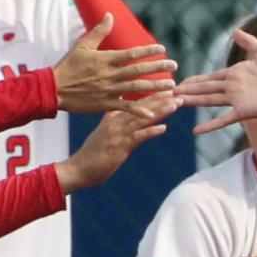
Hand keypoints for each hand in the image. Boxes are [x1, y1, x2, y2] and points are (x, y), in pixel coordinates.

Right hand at [52, 16, 176, 112]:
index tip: (162, 49)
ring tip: (171, 86)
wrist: (54, 89)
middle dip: (158, 67)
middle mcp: (110, 75)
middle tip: (175, 66)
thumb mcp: (82, 45)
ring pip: (137, 88)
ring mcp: (109, 90)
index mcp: (106, 59)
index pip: (132, 54)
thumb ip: (99, 31)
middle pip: (139, 70)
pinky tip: (153, 113)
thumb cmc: (68, 66)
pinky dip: (139, 110)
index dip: (148, 51)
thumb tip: (110, 15)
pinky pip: (126, 107)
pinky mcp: (106, 104)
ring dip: (155, 87)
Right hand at [53, 96, 177, 193]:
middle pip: (142, 108)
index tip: (166, 87)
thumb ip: (109, 119)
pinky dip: (150, 132)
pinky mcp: (119, 147)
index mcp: (113, 117)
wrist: (78, 169)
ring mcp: (118, 134)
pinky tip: (163, 128)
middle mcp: (116, 122)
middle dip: (161, 99)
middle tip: (177, 91)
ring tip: (174, 104)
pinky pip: (138, 137)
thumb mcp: (101, 132)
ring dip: (160, 111)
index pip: (135, 103)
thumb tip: (114, 108)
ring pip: (142, 119)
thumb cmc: (91, 153)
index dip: (152, 95)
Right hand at [174, 30, 256, 135]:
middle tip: (168, 92)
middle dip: (187, 90)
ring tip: (175, 103)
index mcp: (237, 73)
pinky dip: (211, 125)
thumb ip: (248, 43)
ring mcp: (238, 99)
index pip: (211, 77)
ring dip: (192, 102)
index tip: (180, 80)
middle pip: (205, 89)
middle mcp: (234, 87)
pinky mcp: (245, 111)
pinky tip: (196, 130)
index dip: (195, 79)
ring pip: (209, 101)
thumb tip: (235, 32)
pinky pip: (224, 119)